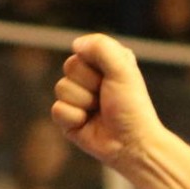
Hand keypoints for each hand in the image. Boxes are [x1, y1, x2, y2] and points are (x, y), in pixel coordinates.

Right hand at [53, 33, 165, 168]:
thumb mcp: (124, 70)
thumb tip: (76, 45)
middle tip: (106, 97)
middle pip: (69, 67)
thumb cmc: (132, 107)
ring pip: (61, 87)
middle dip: (89, 84)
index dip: (96, 65)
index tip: (114, 78)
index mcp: (105, 63)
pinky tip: (88, 123)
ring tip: (100, 111)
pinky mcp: (68, 118)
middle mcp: (90, 78)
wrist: (132, 143)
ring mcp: (78, 98)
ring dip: (83, 102)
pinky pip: (57, 109)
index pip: (82, 50)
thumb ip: (102, 48)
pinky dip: (74, 118)